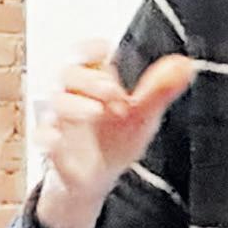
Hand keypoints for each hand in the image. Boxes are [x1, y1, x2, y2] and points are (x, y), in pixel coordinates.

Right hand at [35, 42, 194, 227]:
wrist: (99, 178)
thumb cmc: (117, 137)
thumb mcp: (143, 114)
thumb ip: (160, 90)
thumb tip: (186, 64)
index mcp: (94, 81)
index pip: (84, 54)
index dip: (90, 48)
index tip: (105, 50)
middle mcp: (73, 95)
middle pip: (68, 73)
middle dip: (90, 79)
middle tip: (115, 92)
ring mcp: (60, 121)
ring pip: (55, 102)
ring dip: (75, 104)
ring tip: (98, 111)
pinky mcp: (51, 149)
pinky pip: (41, 138)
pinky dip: (47, 137)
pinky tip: (58, 140)